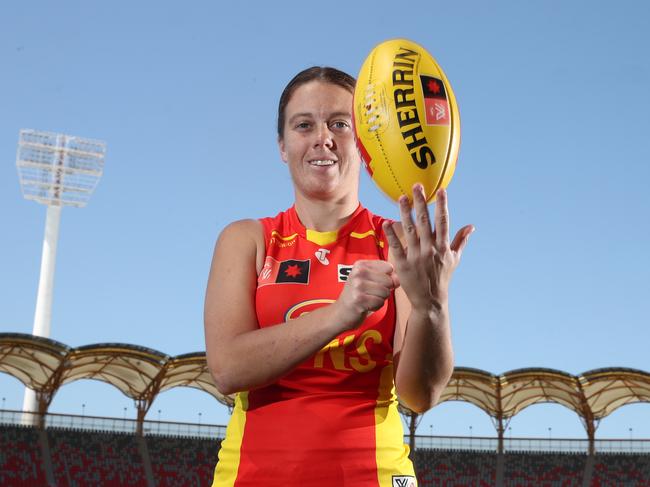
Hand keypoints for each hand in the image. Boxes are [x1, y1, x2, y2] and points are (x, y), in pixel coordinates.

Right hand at [333, 260, 398, 328]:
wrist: (340, 313)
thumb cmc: (357, 295)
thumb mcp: (368, 280)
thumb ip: (385, 276)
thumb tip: (398, 280)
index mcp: (360, 265)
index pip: (388, 267)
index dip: (387, 278)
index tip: (375, 283)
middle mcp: (358, 272)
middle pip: (389, 280)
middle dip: (384, 290)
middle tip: (370, 294)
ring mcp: (358, 285)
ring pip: (386, 292)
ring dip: (380, 299)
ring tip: (368, 299)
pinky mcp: (359, 299)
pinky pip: (380, 302)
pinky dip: (376, 307)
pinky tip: (365, 306)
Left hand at [383, 184, 473, 311]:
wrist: (430, 301)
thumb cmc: (442, 278)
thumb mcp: (455, 260)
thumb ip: (461, 241)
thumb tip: (471, 226)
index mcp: (443, 247)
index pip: (443, 222)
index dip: (442, 205)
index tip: (441, 190)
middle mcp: (430, 250)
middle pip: (424, 221)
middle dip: (421, 203)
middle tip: (416, 186)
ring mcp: (416, 257)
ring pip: (410, 230)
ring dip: (405, 213)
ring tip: (401, 197)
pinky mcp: (403, 265)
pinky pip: (396, 247)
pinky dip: (391, 235)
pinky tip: (387, 223)